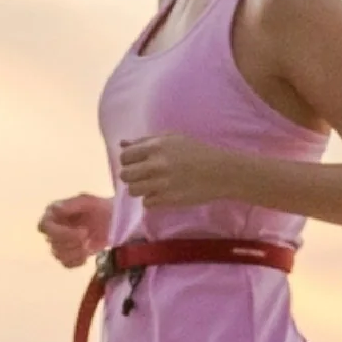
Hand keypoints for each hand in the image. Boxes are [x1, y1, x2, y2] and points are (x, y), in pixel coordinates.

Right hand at [37, 193, 110, 267]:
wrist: (110, 219)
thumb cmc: (96, 207)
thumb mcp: (87, 201)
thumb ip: (72, 204)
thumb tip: (55, 209)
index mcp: (52, 214)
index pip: (46, 227)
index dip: (63, 233)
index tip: (84, 232)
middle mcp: (51, 230)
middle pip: (53, 243)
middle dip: (73, 242)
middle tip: (88, 236)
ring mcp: (58, 244)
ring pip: (59, 255)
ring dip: (77, 252)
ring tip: (89, 244)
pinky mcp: (67, 255)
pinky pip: (66, 264)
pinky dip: (78, 260)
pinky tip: (87, 254)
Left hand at [117, 134, 240, 208]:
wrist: (220, 172)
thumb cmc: (196, 152)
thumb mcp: (172, 139)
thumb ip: (145, 141)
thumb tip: (122, 143)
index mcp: (155, 147)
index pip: (125, 156)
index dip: (128, 161)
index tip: (136, 163)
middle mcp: (156, 165)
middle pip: (125, 175)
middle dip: (131, 176)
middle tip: (143, 176)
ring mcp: (162, 184)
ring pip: (133, 191)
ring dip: (140, 189)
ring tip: (151, 186)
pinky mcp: (169, 200)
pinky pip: (147, 203)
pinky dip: (152, 200)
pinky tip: (162, 194)